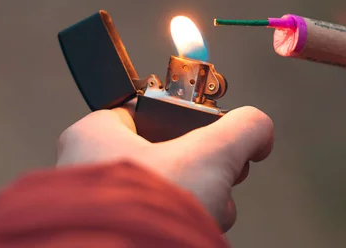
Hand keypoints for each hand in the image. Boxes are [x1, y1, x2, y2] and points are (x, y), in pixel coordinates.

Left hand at [56, 104, 273, 231]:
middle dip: (202, 168)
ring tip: (207, 210)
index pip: (147, 110)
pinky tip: (195, 227)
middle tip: (215, 176)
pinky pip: (156, 217)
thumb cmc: (148, 211)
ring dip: (198, 199)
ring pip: (166, 189)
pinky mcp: (110, 234)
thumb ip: (244, 129)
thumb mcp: (212, 154)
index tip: (207, 131)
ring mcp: (97, 207)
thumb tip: (261, 131)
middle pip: (166, 152)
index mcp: (92, 136)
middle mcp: (84, 170)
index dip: (185, 118)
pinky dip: (181, 221)